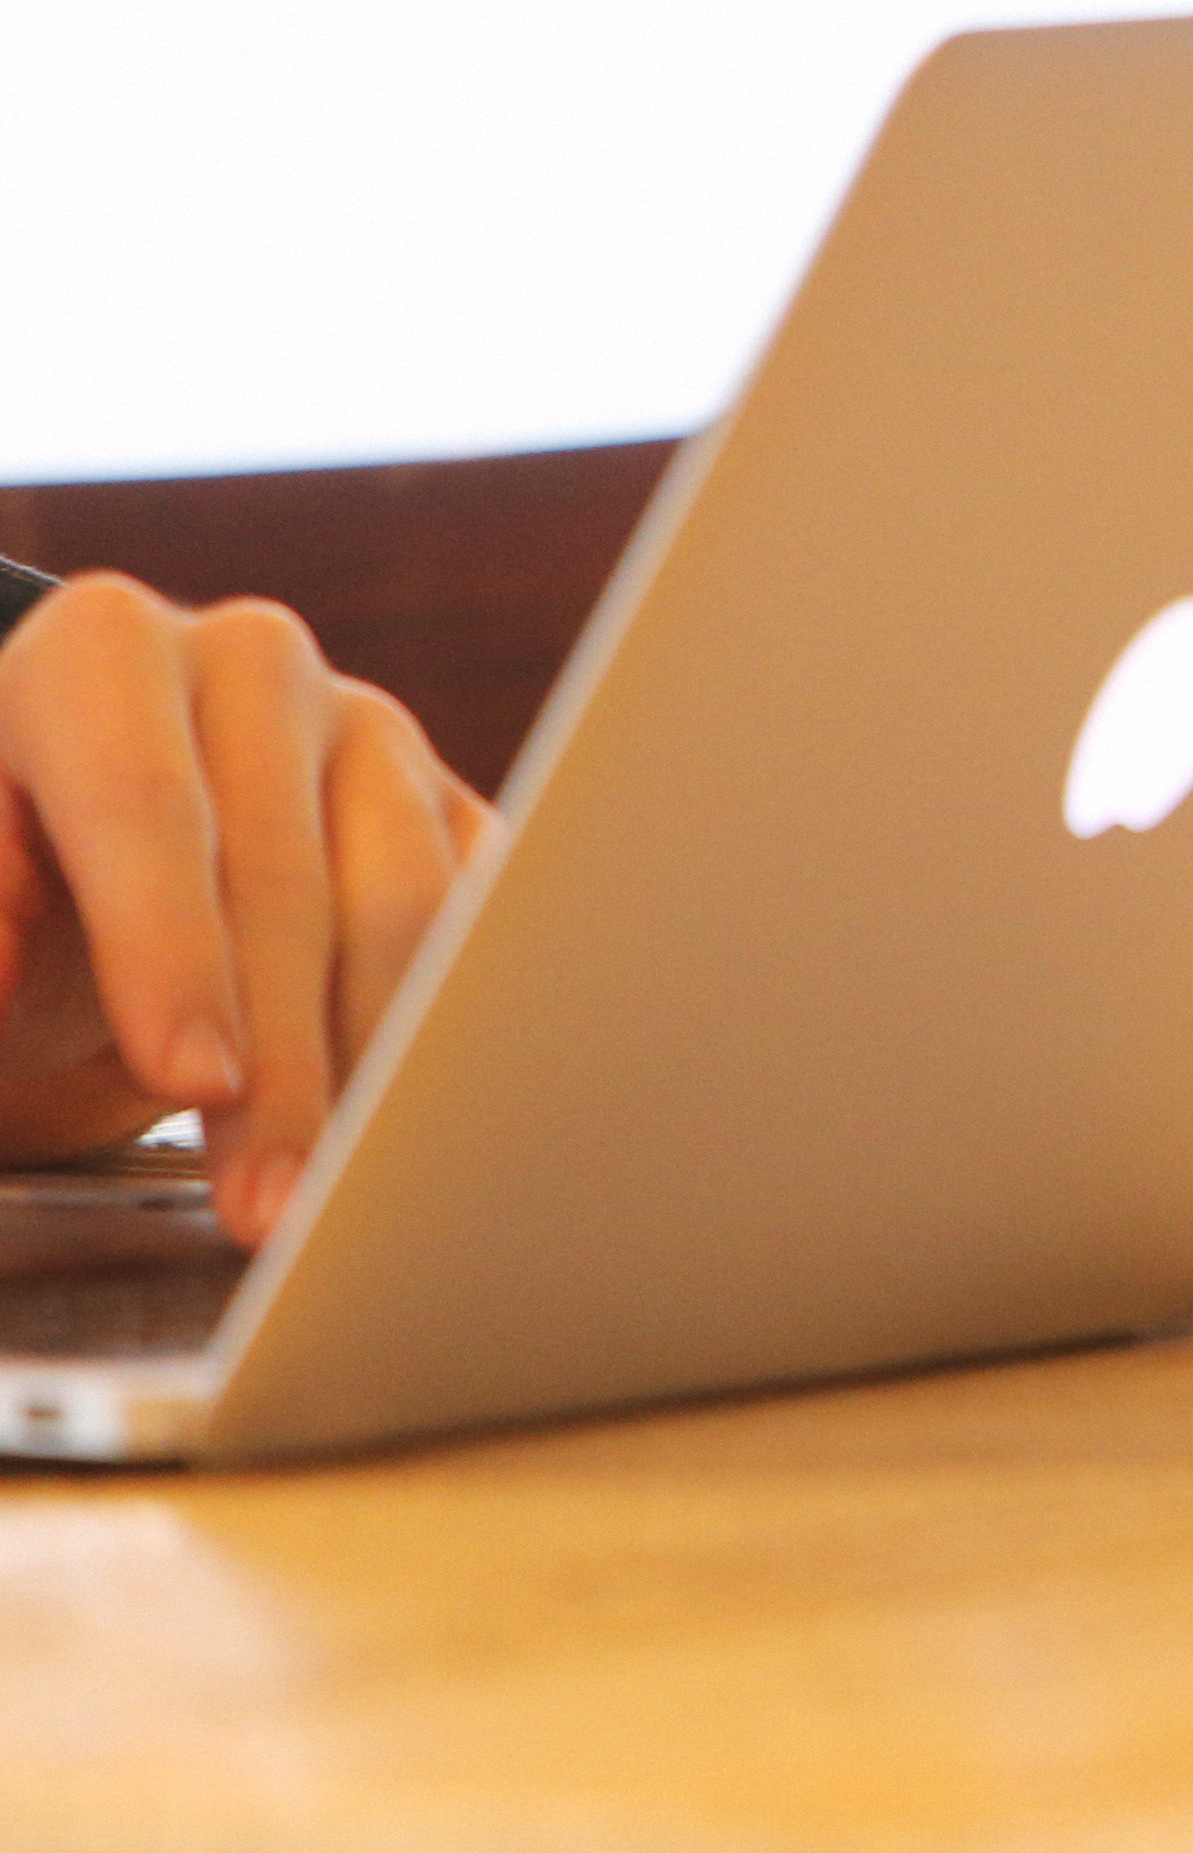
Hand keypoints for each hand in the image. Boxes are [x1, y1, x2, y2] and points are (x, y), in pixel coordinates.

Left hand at [0, 576, 493, 1241]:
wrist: (93, 849)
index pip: (146, 804)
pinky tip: (420, 1136)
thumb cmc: (7, 876)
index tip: (187, 1078)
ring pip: (409, 914)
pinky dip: (455, 1043)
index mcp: (101, 650)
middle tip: (265, 1202)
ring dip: (374, 1076)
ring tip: (332, 1199)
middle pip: (285, 878)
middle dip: (278, 1063)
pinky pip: (485, 935)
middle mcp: (251, 664)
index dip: (169, 950)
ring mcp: (374, 734)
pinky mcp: (456, 810)